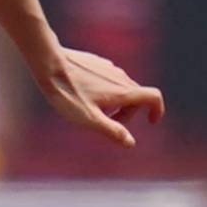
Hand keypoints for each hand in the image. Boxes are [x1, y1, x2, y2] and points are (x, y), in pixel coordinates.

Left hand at [29, 44, 162, 146]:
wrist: (49, 63)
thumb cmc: (67, 93)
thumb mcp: (88, 118)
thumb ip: (111, 130)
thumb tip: (130, 143)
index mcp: (123, 91)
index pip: (154, 97)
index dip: (157, 110)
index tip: (151, 121)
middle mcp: (120, 77)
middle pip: (136, 96)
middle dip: (128, 113)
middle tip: (106, 123)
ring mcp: (108, 68)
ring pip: (122, 87)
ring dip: (116, 102)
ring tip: (92, 110)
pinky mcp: (96, 63)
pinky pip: (109, 79)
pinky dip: (106, 91)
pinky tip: (84, 95)